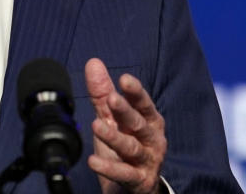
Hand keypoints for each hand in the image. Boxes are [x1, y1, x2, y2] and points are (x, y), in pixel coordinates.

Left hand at [84, 58, 166, 193]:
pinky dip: (109, 168)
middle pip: (138, 123)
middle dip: (125, 111)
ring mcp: (147, 161)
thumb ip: (103, 93)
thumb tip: (93, 63)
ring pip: (131, 148)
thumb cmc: (126, 146)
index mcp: (149, 120)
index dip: (135, 92)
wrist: (137, 187)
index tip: (125, 79)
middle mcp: (152, 139)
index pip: (143, 103)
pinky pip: (124, 174)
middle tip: (112, 99)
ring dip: (114, 137)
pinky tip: (93, 161)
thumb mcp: (114, 119)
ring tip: (96, 126)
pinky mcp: (139, 181)